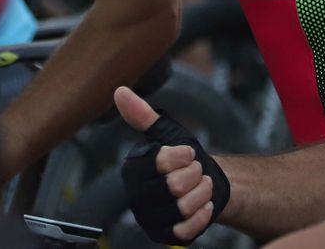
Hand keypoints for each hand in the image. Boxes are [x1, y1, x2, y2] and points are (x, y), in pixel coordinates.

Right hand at [117, 85, 228, 243]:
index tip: (189, 153)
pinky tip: (205, 204)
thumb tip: (119, 91)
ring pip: (182, 208)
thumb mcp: (167, 133)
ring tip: (202, 185)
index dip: (182, 156)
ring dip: (202, 193)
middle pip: (174, 186)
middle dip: (195, 174)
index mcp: (132, 170)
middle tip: (196, 171)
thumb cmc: (184, 158)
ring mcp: (149, 219)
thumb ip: (143, 115)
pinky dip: (202, 214)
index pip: (160, 162)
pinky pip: (185, 230)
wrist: (205, 184)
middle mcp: (135, 196)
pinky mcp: (164, 236)